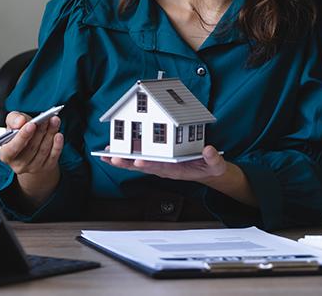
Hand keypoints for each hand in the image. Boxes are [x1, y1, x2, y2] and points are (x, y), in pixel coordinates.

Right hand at [0, 111, 63, 205]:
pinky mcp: (46, 167)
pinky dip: (57, 145)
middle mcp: (18, 164)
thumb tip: (20, 121)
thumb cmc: (19, 133)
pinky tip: (58, 135)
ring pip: (43, 150)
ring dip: (50, 134)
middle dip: (40, 131)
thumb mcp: (12, 123)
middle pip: (31, 148)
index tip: (31, 124)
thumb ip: (13, 119)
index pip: (12, 148)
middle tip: (46, 118)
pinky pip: (53, 156)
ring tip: (54, 120)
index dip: (22, 137)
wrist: (29, 145)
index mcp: (6, 154)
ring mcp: (33, 168)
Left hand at [100, 145, 226, 182]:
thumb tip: (209, 150)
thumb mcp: (216, 165)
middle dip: (127, 163)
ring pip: (137, 162)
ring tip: (106, 155)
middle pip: (143, 166)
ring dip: (121, 159)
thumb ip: (213, 159)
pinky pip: (138, 158)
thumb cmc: (208, 167)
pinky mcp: (156, 160)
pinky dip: (124, 155)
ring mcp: (159, 164)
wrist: (206, 171)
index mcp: (177, 169)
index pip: (161, 167)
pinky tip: (112, 152)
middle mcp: (164, 167)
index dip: (150, 164)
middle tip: (112, 159)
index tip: (139, 162)